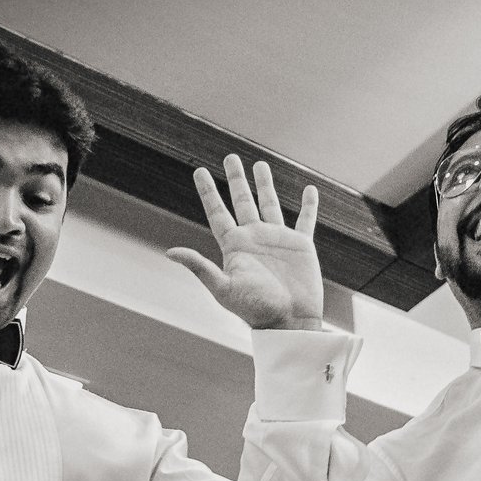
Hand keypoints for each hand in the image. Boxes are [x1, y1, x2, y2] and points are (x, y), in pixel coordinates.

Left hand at [167, 155, 323, 329]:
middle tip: (230, 157)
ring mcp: (278, 240)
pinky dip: (309, 205)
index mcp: (235, 246)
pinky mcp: (301, 246)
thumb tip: (170, 252)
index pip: (217, 212)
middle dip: (236, 179)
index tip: (199, 171)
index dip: (208, 192)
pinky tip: (309, 189)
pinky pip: (305, 220)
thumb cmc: (255, 310)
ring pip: (270, 204)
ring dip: (265, 185)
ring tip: (260, 165)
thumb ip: (200, 267)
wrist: (289, 323)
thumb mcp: (224, 288)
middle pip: (242, 201)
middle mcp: (255, 239)